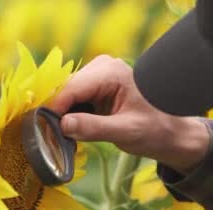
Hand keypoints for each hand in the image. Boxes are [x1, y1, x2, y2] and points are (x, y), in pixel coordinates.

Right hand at [51, 55, 210, 173]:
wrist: (170, 132)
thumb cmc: (155, 131)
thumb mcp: (125, 133)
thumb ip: (94, 128)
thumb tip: (62, 125)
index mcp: (111, 73)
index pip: (72, 87)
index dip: (54, 109)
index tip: (42, 131)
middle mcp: (102, 67)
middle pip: (66, 89)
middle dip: (58, 114)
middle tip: (52, 140)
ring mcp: (97, 75)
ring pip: (66, 95)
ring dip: (63, 116)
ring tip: (64, 138)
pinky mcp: (94, 86)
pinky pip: (73, 99)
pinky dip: (70, 115)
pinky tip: (74, 131)